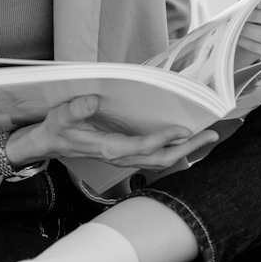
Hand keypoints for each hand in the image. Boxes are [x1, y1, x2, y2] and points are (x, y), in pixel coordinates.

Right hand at [8, 94, 217, 170]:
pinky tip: (186, 142)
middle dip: (187, 148)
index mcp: (108, 148)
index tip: (183, 130)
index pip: (141, 147)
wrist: (49, 144)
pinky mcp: (127, 155)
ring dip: (185, 151)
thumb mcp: (61, 115)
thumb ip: (76, 109)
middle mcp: (120, 157)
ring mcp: (125, 159)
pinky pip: (155, 158)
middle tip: (211, 136)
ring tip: (207, 138)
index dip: (163, 140)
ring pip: (160, 160)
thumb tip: (92, 101)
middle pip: (160, 158)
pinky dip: (174, 150)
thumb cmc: (57, 128)